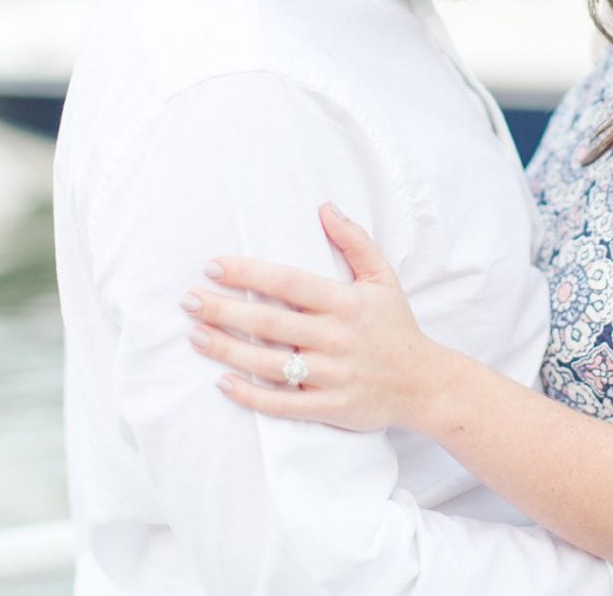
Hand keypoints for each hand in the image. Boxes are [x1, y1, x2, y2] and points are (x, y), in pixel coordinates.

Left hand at [182, 202, 442, 431]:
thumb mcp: (383, 278)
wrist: (424, 383)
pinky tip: (223, 384)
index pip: (288, 283)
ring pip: (270, 363)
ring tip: (195, 336)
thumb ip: (355, 241)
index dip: (248, 274)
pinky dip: (252, 396)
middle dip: (224, 310)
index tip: (213, 266)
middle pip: (270, 323)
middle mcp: (337, 337)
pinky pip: (284, 404)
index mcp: (346, 302)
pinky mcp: (330, 407)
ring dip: (228, 350)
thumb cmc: (395, 326)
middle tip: (188, 301)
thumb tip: (325, 207)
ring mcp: (333, 375)